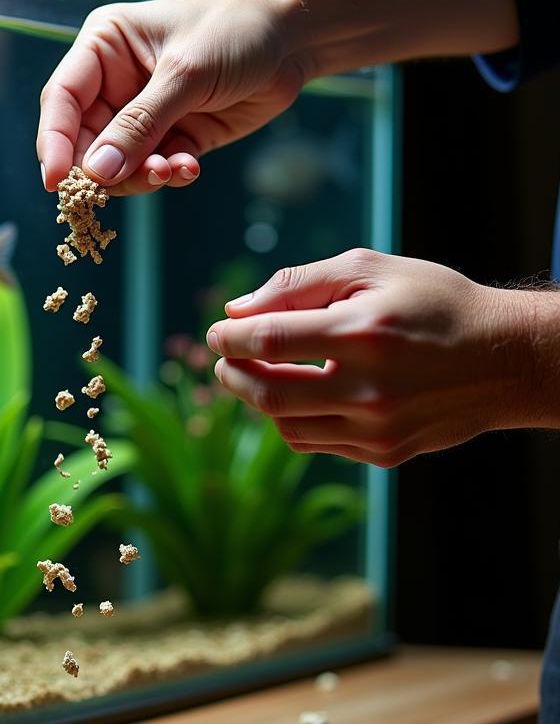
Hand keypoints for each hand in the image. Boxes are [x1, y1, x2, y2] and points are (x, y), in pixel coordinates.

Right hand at [37, 0, 308, 195]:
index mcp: (104, 49)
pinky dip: (168, 175)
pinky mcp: (174, 138)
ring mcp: (144, 114)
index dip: (55, 142)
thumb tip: (98, 171)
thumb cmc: (235, 31)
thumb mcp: (185, 74)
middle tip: (129, 182)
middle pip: (86, 142)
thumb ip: (140, 125)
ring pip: (120, 164)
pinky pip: (155, 169)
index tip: (57, 182)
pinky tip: (188, 168)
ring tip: (169, 171)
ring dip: (141, 176)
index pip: (62, 100)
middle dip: (105, 169)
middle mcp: (116, 84)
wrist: (293, 38)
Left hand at [206, 249, 555, 467]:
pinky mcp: (383, 453)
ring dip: (258, 400)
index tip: (219, 333)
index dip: (229, 338)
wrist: (505, 358)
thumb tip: (236, 312)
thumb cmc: (432, 302)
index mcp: (364, 334)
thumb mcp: (370, 269)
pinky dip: (291, 421)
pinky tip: (296, 397)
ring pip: (284, 426)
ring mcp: (377, 430)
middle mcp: (370, 389)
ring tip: (258, 375)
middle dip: (231, 375)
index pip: (268, 341)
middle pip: (266, 394)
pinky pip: (313, 443)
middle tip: (224, 359)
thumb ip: (297, 285)